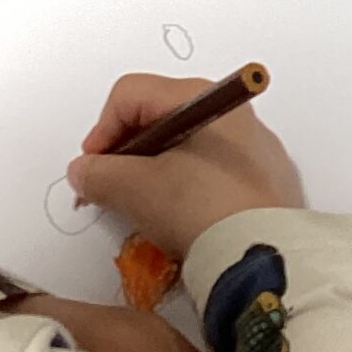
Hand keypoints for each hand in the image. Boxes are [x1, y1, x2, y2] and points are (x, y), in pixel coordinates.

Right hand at [67, 73, 301, 260]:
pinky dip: (188, 187)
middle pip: (159, 117)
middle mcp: (232, 111)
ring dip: (155, 172)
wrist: (266, 256)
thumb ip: (99, 174)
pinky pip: (214, 170)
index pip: (131, 95)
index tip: (92, 171)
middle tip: (112, 190)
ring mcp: (255, 145)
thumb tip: (84, 171)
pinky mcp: (267, 178)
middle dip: (127, 154)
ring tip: (146, 210)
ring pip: (187, 146)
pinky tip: (182, 220)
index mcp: (201, 97)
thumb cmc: (200, 209)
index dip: (102, 131)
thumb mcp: (136, 190)